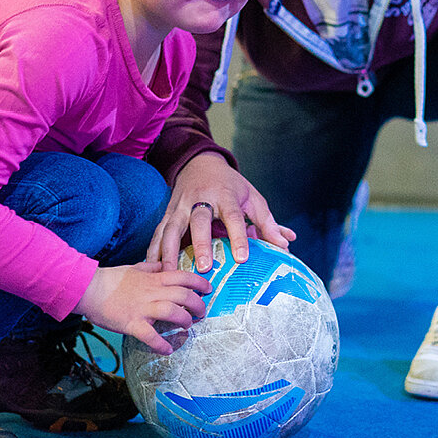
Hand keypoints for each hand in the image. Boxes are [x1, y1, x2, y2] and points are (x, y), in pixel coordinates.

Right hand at [76, 261, 210, 354]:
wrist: (88, 289)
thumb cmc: (110, 279)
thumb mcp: (134, 268)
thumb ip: (151, 267)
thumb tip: (162, 265)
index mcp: (153, 278)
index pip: (183, 277)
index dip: (199, 282)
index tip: (208, 289)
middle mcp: (152, 292)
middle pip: (184, 296)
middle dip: (198, 305)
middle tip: (202, 313)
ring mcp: (142, 308)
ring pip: (172, 312)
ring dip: (184, 321)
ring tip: (187, 327)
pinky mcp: (132, 323)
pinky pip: (150, 336)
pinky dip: (161, 344)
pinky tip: (168, 349)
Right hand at [152, 153, 296, 272]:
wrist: (200, 163)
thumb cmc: (231, 186)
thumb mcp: (252, 198)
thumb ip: (268, 223)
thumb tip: (286, 244)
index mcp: (225, 195)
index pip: (233, 216)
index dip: (238, 236)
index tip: (242, 258)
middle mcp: (201, 199)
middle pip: (199, 221)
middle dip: (200, 244)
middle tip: (204, 268)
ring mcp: (180, 206)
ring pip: (172, 228)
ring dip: (169, 251)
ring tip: (169, 274)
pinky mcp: (167, 213)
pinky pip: (158, 232)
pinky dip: (153, 250)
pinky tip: (150, 268)